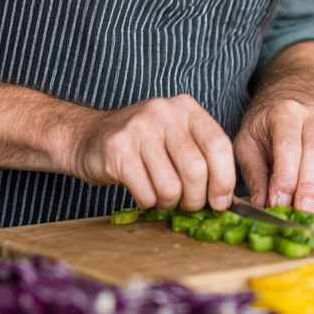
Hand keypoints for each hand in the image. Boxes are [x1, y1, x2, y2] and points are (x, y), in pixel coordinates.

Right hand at [64, 94, 235, 211]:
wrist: (88, 137)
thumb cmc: (141, 144)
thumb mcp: (176, 137)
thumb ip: (202, 156)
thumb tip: (225, 198)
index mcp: (186, 107)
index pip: (219, 144)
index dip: (224, 179)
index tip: (221, 201)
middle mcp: (164, 112)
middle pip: (197, 169)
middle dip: (196, 199)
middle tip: (189, 205)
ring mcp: (139, 128)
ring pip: (171, 186)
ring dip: (170, 203)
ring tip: (162, 196)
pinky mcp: (118, 148)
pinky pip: (146, 193)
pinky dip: (148, 203)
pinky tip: (143, 192)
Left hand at [234, 95, 313, 213]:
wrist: (288, 110)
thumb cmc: (266, 132)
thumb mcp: (248, 144)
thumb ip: (255, 173)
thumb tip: (262, 204)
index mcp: (285, 112)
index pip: (288, 146)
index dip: (285, 177)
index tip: (279, 203)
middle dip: (308, 187)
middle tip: (302, 212)